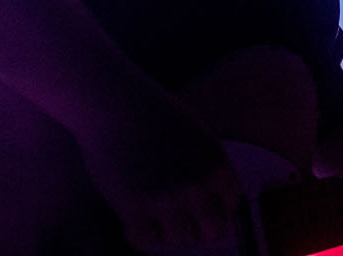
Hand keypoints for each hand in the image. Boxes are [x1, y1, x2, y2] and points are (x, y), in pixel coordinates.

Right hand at [74, 91, 243, 252]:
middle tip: (178, 216)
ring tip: (152, 213)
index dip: (213, 205)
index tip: (197, 204)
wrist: (111, 101)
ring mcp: (166, 200)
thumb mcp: (196, 130)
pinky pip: (147, 242)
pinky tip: (133, 219)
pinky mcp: (134, 208)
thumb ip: (210, 162)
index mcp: (216, 164)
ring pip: (181, 240)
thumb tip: (217, 195)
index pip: (231, 205)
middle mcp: (197, 186)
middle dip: (197, 224)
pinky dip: (142, 236)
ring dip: (168, 231)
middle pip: (213, 231)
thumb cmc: (150, 110)